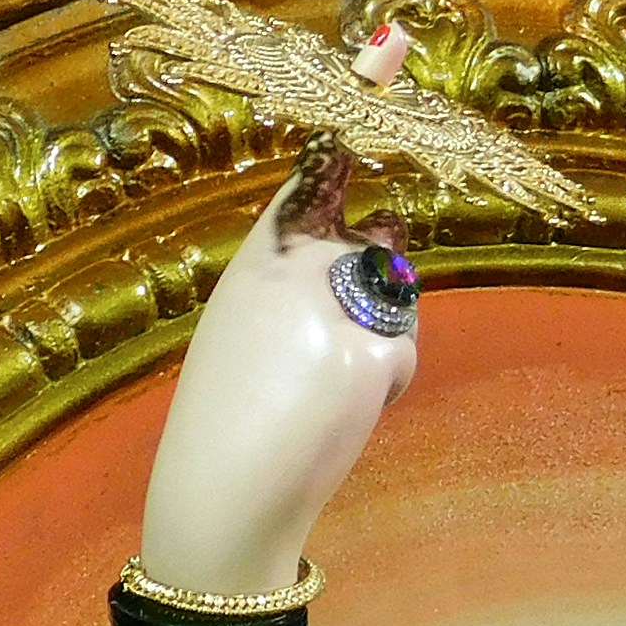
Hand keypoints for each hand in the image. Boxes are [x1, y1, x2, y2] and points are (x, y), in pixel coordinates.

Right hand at [134, 135, 416, 591]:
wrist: (224, 484)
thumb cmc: (233, 415)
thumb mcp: (248, 328)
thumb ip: (301, 284)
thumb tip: (387, 242)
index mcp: (255, 263)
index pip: (309, 190)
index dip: (338, 164)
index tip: (357, 140)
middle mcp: (295, 271)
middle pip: (374, 250)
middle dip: (378, 289)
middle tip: (332, 344)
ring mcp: (334, 308)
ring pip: (398, 304)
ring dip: (384, 341)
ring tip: (325, 386)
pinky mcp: (369, 354)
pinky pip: (401, 356)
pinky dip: (385, 385)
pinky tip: (343, 410)